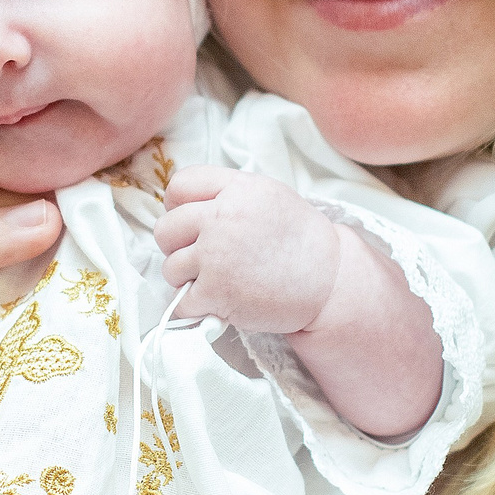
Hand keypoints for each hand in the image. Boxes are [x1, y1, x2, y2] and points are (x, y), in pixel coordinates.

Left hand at [154, 166, 345, 333]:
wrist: (328, 281)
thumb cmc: (299, 240)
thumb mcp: (267, 196)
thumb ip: (226, 193)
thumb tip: (182, 206)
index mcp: (236, 189)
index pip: (179, 186)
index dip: (178, 206)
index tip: (190, 222)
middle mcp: (222, 218)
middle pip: (165, 229)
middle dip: (177, 246)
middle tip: (200, 257)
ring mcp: (216, 256)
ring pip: (170, 268)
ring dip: (187, 279)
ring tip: (216, 280)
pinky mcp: (216, 292)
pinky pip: (182, 302)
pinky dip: (195, 307)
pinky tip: (216, 302)